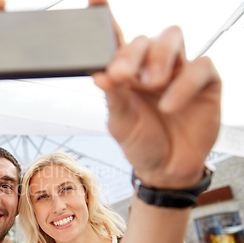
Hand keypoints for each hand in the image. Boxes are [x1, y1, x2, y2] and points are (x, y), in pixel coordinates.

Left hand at [92, 5, 220, 188]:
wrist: (167, 169)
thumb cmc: (141, 143)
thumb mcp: (121, 123)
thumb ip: (113, 97)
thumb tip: (99, 73)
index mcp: (126, 73)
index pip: (116, 40)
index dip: (106, 18)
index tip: (95, 0)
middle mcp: (151, 66)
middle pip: (143, 38)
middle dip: (131, 54)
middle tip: (121, 75)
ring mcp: (178, 70)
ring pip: (172, 37)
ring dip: (158, 58)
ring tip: (150, 85)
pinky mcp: (204, 82)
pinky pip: (200, 67)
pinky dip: (183, 84)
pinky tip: (170, 105)